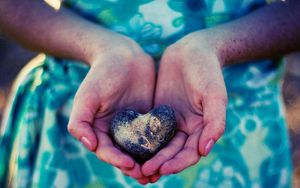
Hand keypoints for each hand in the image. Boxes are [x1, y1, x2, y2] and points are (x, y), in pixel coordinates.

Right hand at [67, 31, 154, 181]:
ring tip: (159, 174)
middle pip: (124, 154)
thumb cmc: (102, 74)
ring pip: (140, 150)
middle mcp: (116, 131)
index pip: (107, 150)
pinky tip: (170, 154)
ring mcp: (133, 126)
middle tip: (148, 177)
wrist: (124, 56)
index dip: (116, 160)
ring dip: (148, 163)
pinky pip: (155, 136)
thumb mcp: (87, 95)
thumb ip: (80, 120)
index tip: (130, 166)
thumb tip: (88, 144)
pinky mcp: (149, 120)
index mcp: (99, 129)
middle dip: (134, 167)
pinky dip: (160, 147)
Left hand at [142, 31, 227, 177]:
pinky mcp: (157, 112)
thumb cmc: (207, 70)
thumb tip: (206, 150)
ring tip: (134, 167)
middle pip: (172, 152)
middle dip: (160, 163)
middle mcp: (186, 128)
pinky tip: (128, 146)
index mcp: (201, 128)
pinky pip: (148, 129)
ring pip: (159, 144)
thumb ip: (215, 121)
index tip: (162, 169)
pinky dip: (140, 139)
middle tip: (144, 173)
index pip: (190, 153)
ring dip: (149, 156)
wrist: (191, 50)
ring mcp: (170, 121)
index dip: (177, 163)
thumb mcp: (214, 94)